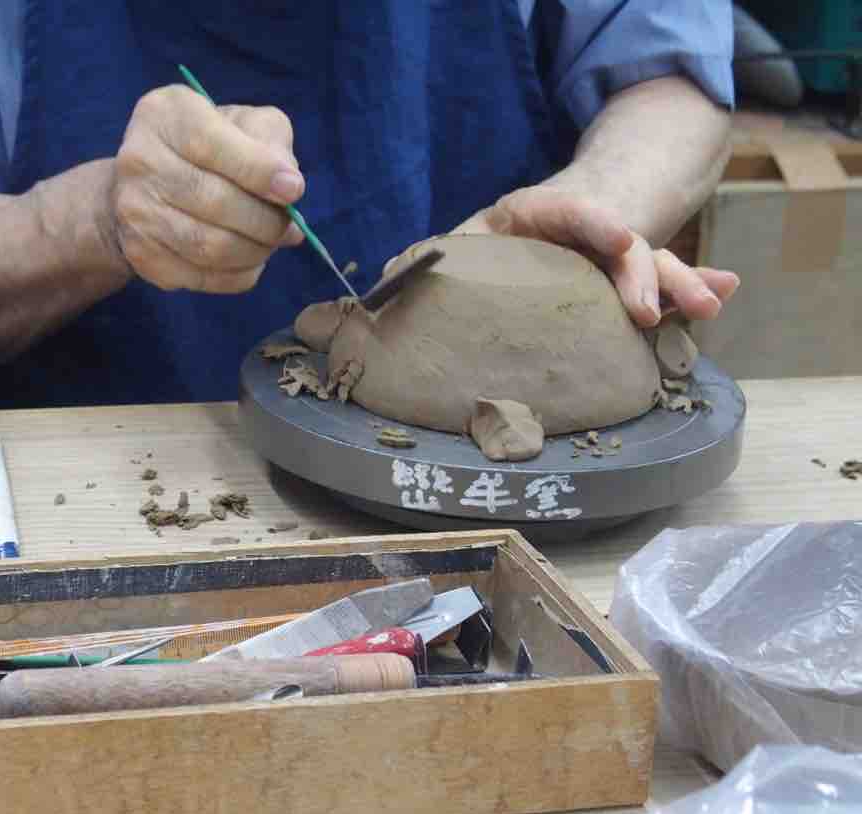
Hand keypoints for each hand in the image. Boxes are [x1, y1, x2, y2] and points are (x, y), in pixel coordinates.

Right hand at [110, 86, 304, 292]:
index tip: (294, 191)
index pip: (210, 143)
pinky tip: (250, 260)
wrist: (148, 186)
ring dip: (256, 251)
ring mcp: (135, 213)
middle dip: (266, 220)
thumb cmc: (208, 147)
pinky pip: (204, 277)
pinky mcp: (143, 256)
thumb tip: (289, 188)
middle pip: (214, 201)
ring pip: (210, 246)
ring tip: (272, 242)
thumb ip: (270, 141)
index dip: (257, 170)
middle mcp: (139, 161)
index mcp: (164, 115)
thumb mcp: (242, 123)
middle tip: (289, 226)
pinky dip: (240, 274)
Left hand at [452, 187, 738, 327]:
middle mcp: (582, 230)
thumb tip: (386, 275)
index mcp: (535, 212)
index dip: (595, 221)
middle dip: (641, 273)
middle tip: (648, 311)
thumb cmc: (490, 241)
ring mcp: (611, 254)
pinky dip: (692, 289)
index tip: (619, 238)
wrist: (529, 225)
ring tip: (708, 306)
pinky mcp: (626, 280)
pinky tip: (721, 296)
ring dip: (681, 284)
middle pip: (621, 245)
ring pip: (652, 264)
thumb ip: (438, 255)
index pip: (568, 209)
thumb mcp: (466, 239)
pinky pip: (663, 285)